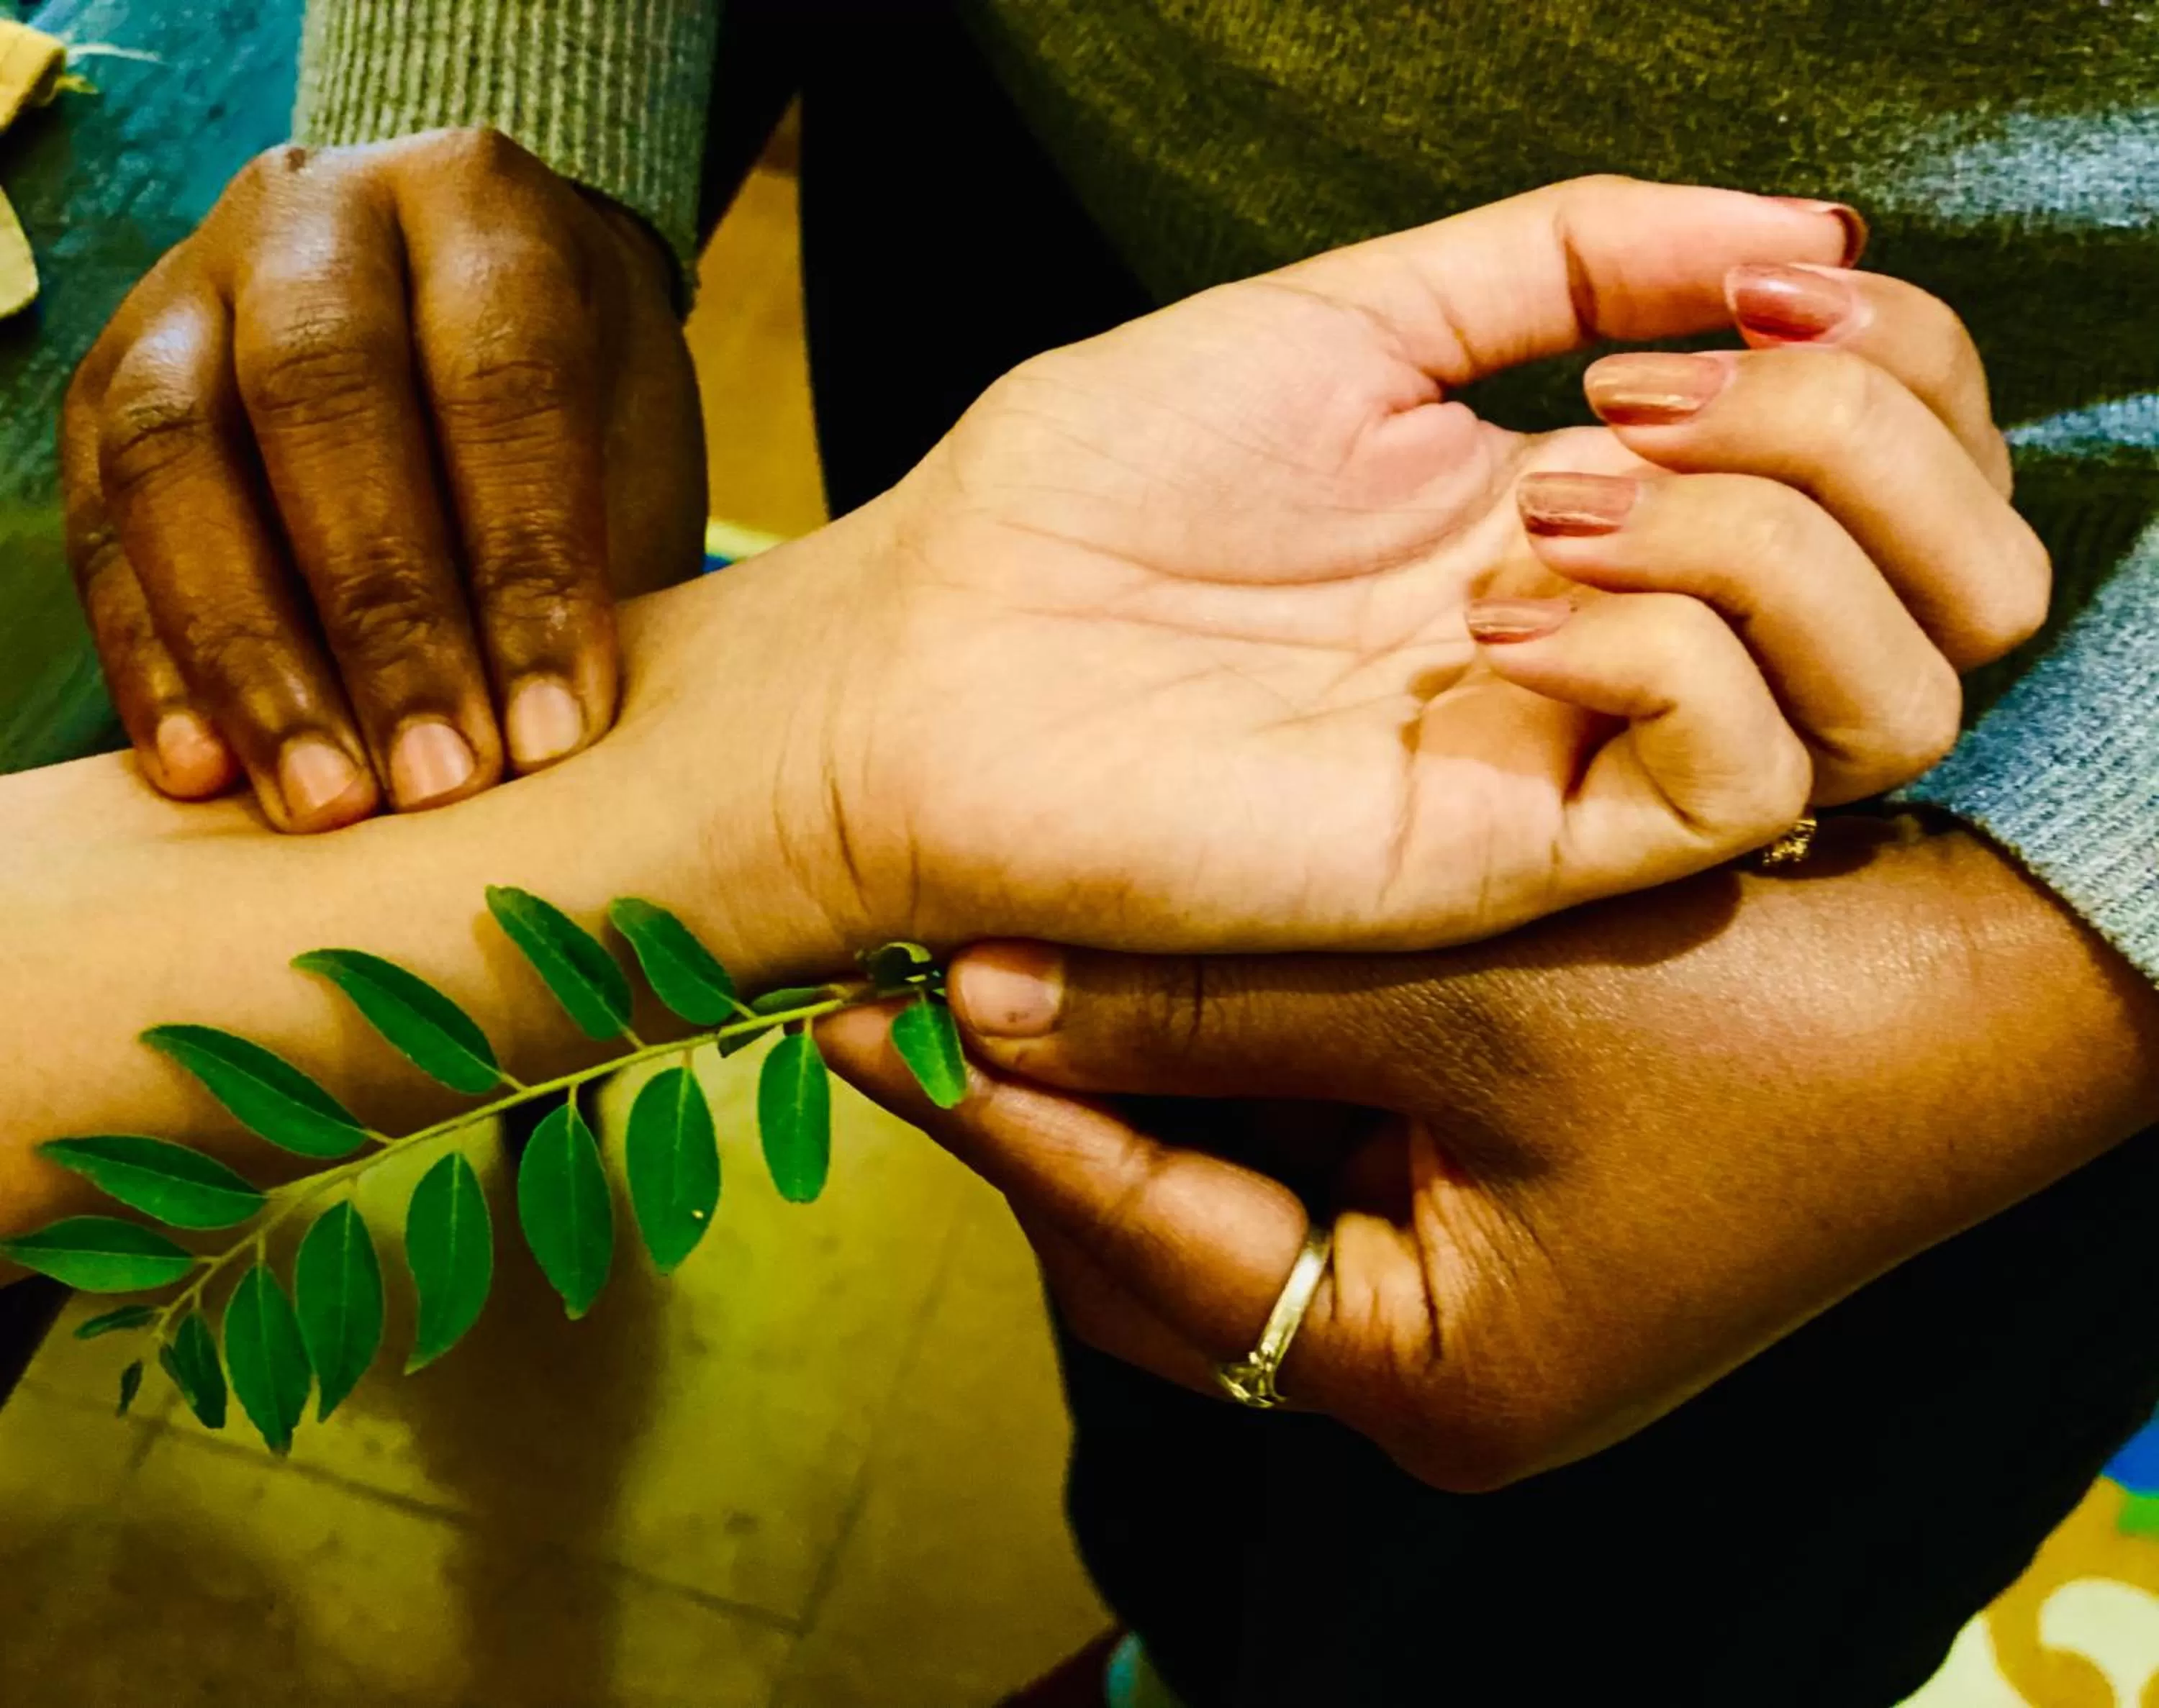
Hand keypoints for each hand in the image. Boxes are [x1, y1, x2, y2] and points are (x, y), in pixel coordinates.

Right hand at [62, 128, 706, 830]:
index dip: (527, 566)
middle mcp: (318, 211)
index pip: (502, 375)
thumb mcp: (629, 450)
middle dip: (384, 616)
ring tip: (325, 802)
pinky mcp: (104, 381)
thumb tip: (564, 760)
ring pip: (178, 453)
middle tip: (440, 784)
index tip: (555, 735)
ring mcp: (186, 282)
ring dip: (250, 652)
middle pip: (322, 398)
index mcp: (484, 202)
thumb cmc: (585, 412)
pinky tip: (201, 773)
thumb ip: (596, 565)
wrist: (482, 313)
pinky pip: (101, 522)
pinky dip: (151, 657)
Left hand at [787, 177, 2042, 955]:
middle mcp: (1622, 643)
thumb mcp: (1349, 317)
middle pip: (1954, 579)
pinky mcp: (1512, 855)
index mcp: (1598, 516)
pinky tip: (1520, 606)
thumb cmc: (1095, 492)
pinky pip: (1737, 780)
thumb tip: (1808, 222)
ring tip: (1563, 491)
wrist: (934, 660)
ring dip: (1775, 539)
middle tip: (1644, 397)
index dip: (1889, 348)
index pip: (1899, 457)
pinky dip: (1680, 654)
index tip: (1736, 287)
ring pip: (1888, 693)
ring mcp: (1578, 758)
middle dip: (1868, 435)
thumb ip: (1571, 257)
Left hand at [817, 817, 2158, 1489]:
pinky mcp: (1492, 1206)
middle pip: (1162, 1241)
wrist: (2009, 1001)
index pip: (1138, 1249)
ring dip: (1134, 1071)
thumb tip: (991, 995)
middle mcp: (1433, 1353)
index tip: (857, 1024)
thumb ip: (1224, 1008)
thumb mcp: (1477, 1008)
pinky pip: (1301, 1138)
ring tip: (1002, 959)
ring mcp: (1463, 1285)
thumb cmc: (1776, 1023)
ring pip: (1221, 1180)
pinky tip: (1158, 957)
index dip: (995, 1126)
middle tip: (917, 990)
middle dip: (1053, 1112)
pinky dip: (1232, 1048)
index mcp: (1431, 1369)